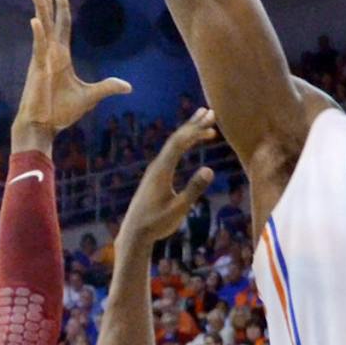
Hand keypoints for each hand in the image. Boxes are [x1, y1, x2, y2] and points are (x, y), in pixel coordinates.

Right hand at [12, 0, 130, 151]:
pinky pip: (38, 47)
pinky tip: (36, 20)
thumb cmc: (61, 112)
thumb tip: (128, 87)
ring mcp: (42, 59)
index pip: (62, 26)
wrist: (44, 127)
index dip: (61, 8)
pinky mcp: (37, 69)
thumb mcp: (90, 97)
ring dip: (39, 6)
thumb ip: (107, 87)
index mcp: (61, 56)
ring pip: (41, 26)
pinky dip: (38, 34)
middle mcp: (50, 53)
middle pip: (48, 19)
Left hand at [118, 110, 216, 245]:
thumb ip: (194, 189)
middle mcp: (157, 166)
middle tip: (210, 111)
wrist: (134, 233)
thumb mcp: (178, 209)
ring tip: (204, 121)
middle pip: (176, 139)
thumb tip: (210, 169)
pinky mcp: (156, 176)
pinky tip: (191, 142)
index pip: (180, 143)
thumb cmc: (156, 223)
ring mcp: (156, 170)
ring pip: (173, 145)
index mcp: (162, 171)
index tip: (211, 120)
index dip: (195, 129)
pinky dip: (184, 143)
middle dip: (193, 124)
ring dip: (189, 132)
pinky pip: (172, 152)